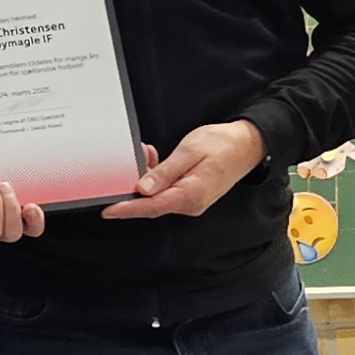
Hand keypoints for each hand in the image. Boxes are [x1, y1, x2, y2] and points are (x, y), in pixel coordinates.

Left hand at [104, 121, 265, 219]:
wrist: (246, 145)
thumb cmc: (223, 145)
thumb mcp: (190, 152)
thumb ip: (165, 172)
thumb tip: (143, 189)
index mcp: (191, 195)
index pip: (152, 207)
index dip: (127, 209)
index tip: (108, 209)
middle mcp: (190, 204)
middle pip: (151, 204)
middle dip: (134, 188)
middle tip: (125, 166)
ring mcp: (191, 201)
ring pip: (157, 196)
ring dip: (146, 179)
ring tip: (146, 154)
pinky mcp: (190, 195)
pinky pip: (166, 191)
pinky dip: (156, 178)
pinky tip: (154, 161)